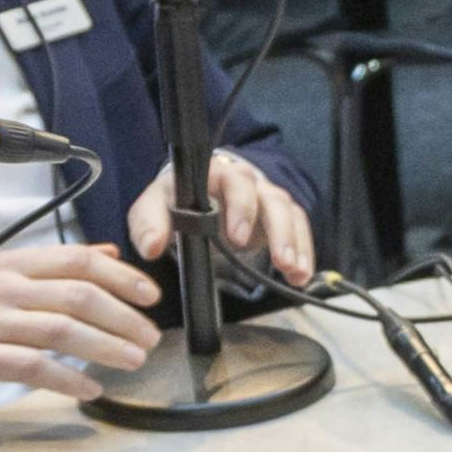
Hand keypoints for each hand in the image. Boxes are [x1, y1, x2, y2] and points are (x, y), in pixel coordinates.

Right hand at [0, 243, 162, 409]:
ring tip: (131, 359)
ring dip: (106, 347)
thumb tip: (108, 254)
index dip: (120, 277)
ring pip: (63, 330)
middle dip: (122, 317)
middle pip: (78, 295)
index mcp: (10, 264)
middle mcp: (1, 287)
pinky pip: (35, 366)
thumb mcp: (4, 283)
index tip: (149, 295)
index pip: (77, 260)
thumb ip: (55, 269)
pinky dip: (68, 378)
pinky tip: (89, 387)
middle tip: (148, 336)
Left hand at [128, 150, 316, 287]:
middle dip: (277, 230)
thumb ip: (148, 224)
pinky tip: (301, 276)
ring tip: (294, 272)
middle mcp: (246, 182)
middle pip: (271, 197)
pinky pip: (299, 228)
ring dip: (294, 243)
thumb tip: (152, 247)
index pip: (233, 181)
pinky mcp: (278, 216)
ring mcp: (265, 198)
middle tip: (278, 260)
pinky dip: (303, 252)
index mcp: (215, 175)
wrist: (191, 200)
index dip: (240, 207)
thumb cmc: (173, 203)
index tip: (237, 238)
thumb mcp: (152, 209)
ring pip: (288, 213)